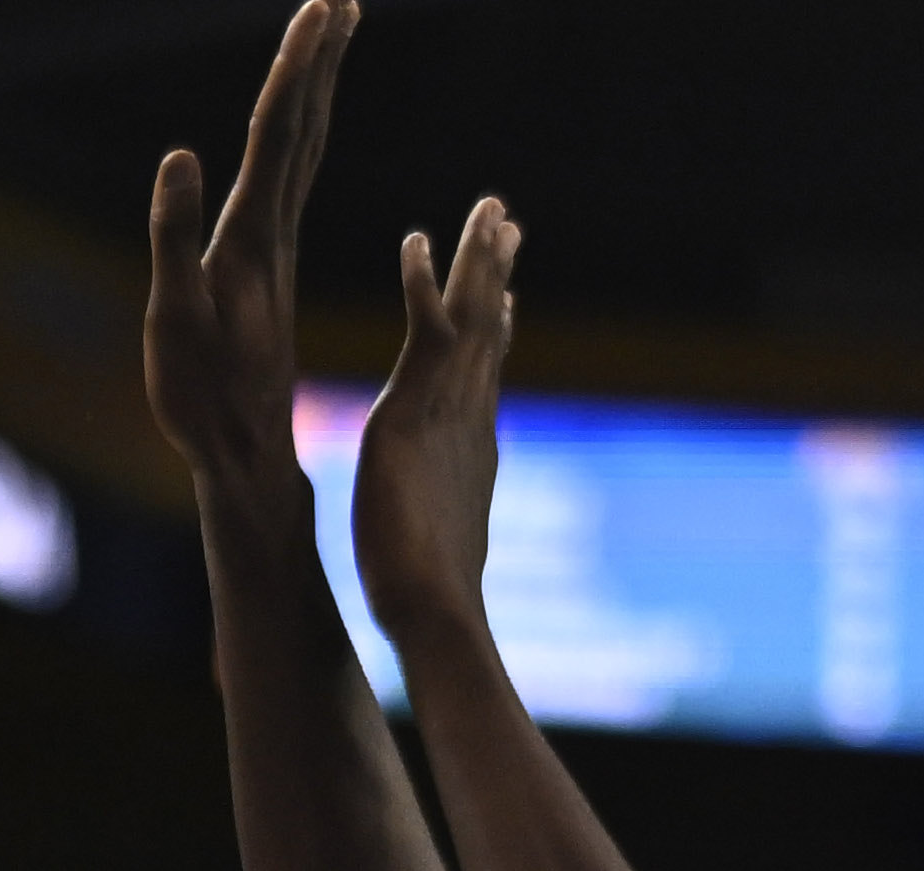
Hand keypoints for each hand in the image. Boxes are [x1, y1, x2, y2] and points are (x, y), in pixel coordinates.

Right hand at [144, 1, 351, 491]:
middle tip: (340, 1)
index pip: (279, 133)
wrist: (244, 457)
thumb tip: (182, 155)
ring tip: (330, 40)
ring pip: (303, 153)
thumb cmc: (201, 395)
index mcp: (252, 235)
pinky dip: (300, 139)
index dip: (298, 67)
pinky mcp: (268, 272)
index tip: (324, 8)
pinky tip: (300, 131)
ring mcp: (274, 252)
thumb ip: (174, 236)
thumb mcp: (174, 317)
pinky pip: (291, 184)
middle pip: (304, 130)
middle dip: (319, 63)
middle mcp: (273, 234)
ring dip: (316, 92)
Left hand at [350, 192, 515, 644]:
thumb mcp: (444, 541)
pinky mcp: (414, 407)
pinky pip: (425, 327)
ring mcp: (446, 406)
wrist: (434, 607)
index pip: (487, 372)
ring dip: (479, 260)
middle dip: (499, 275)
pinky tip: (418, 239)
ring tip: (490, 209)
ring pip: (472, 315)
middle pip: (491, 329)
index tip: (508, 294)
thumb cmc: (430, 599)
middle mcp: (467, 415)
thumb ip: (445, 522)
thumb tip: (449, 542)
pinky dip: (423, 282)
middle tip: (509, 222)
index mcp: (470, 443)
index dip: (498, 328)